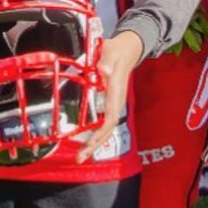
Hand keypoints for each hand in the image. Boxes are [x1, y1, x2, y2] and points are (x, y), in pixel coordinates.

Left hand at [77, 31, 142, 162]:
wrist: (127, 49)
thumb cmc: (116, 50)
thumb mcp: (110, 51)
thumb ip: (106, 61)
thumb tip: (104, 71)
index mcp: (115, 93)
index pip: (110, 118)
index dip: (100, 133)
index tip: (90, 143)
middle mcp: (115, 102)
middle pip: (107, 130)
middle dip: (95, 145)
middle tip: (80, 158)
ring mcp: (112, 104)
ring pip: (105, 128)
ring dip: (93, 143)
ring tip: (80, 155)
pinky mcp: (108, 103)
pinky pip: (102, 122)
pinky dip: (93, 134)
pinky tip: (84, 140)